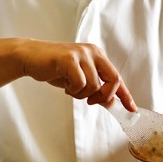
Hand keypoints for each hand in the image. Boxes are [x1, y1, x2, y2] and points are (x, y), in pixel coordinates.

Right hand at [20, 39, 135, 110]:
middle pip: (113, 79)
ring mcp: (81, 54)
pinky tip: (64, 83)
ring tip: (70, 87)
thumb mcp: (79, 78)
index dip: (125, 95)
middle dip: (104, 96)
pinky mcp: (69, 59)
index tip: (132, 109)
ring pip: (94, 85)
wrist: (30, 57)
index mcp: (97, 55)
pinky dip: (72, 90)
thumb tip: (110, 102)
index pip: (116, 77)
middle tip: (91, 101)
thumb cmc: (54, 68)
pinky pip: (80, 83)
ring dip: (81, 94)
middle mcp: (92, 52)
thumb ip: (95, 88)